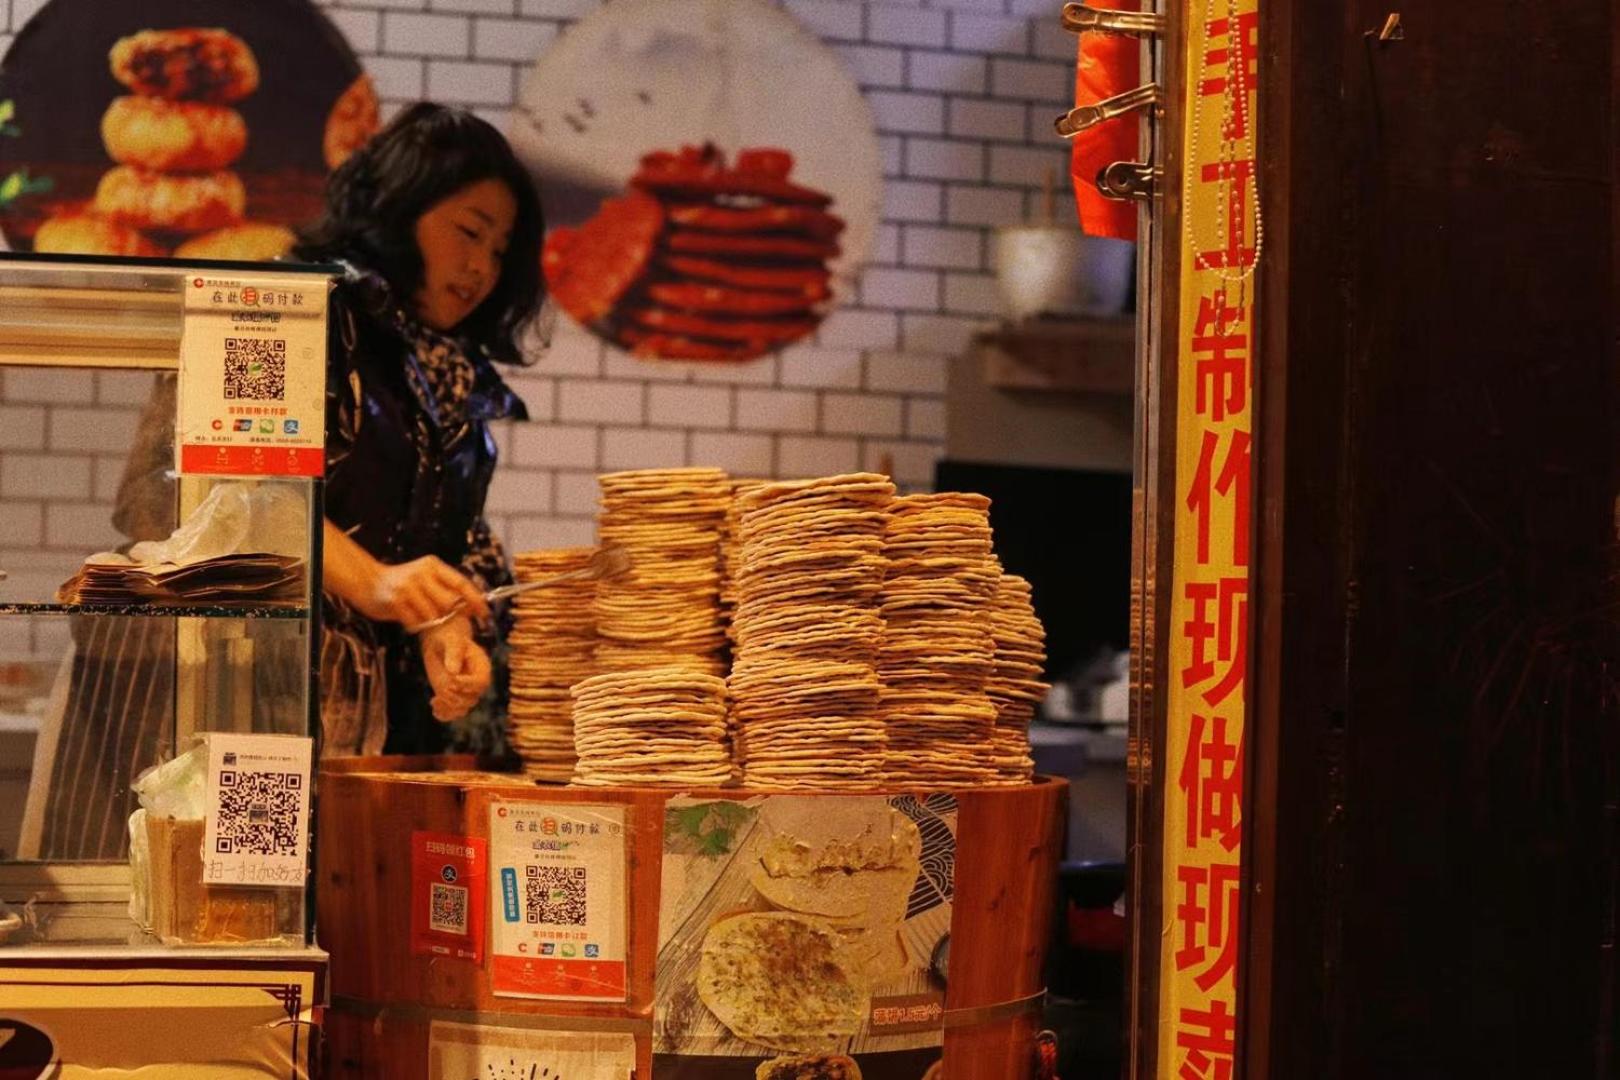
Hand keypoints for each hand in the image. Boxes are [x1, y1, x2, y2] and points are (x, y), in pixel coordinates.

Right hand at [362, 555, 488, 628]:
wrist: (366, 581)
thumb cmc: (401, 582)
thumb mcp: (423, 577)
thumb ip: (443, 587)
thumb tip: (471, 606)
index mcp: (432, 566)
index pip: (461, 583)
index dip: (476, 600)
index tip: (484, 614)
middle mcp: (421, 574)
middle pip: (449, 602)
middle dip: (452, 615)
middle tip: (448, 622)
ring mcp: (408, 588)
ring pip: (433, 615)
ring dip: (431, 623)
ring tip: (423, 619)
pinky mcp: (395, 602)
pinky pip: (415, 623)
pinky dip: (416, 626)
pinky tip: (409, 620)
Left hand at [421, 617, 491, 721]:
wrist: (441, 644)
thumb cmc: (449, 638)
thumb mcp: (451, 640)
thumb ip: (453, 652)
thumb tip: (452, 671)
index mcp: (481, 668)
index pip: (481, 682)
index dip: (468, 685)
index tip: (452, 680)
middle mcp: (475, 683)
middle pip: (472, 699)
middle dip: (456, 697)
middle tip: (443, 689)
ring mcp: (464, 692)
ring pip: (462, 709)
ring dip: (448, 708)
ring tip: (435, 700)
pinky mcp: (452, 697)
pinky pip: (452, 713)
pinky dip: (443, 715)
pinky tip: (433, 706)